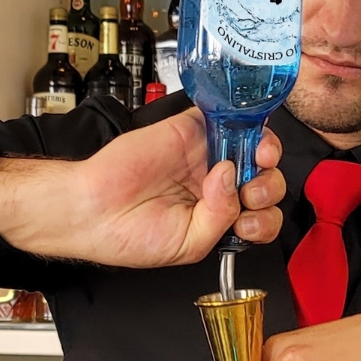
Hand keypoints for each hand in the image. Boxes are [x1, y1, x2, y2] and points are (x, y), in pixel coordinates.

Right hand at [0, 108, 283, 268]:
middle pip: (264, 180)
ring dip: (265, 154)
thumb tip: (231, 175)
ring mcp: (206, 156)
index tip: (248, 223)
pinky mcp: (191, 129)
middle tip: (247, 196)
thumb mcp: (190, 244)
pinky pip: (225, 115)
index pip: (260, 214)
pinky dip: (242, 120)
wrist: (93, 210)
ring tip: (248, 165)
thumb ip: (221, 218)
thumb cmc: (133, 235)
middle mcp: (216, 187)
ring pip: (254, 146)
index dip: (265, 217)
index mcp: (218, 217)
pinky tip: (242, 135)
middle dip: (267, 189)